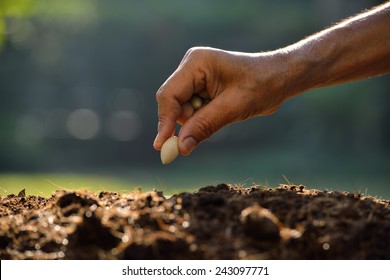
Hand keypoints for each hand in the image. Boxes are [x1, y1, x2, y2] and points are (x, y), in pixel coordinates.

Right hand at [153, 47, 290, 154]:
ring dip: (194, 122)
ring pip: (181, 109)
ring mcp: (195, 77)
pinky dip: (200, 119)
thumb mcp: (233, 107)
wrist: (280, 78)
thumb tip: (180, 148)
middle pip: (172, 103)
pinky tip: (219, 114)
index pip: (170, 95)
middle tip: (188, 145)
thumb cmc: (262, 85)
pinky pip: (192, 109)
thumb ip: (204, 126)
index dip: (164, 122)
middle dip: (182, 123)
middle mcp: (191, 67)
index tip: (162, 147)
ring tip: (222, 116)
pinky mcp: (201, 87)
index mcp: (196, 63)